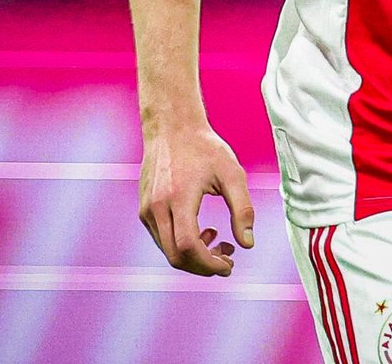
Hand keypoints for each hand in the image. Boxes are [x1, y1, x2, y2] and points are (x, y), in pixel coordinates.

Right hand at [139, 123, 254, 275]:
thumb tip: (248, 244)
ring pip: (167, 250)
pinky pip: (162, 239)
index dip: (209, 264)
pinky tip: (201, 230)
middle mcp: (157, 208)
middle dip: (203, 265)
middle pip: (176, 256)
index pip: (189, 246)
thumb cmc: (204, 147)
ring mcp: (146, 210)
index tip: (228, 265)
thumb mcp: (232, 173)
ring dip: (193, 255)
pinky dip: (181, 244)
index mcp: (179, 198)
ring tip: (218, 239)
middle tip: (227, 258)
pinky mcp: (144, 210)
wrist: (172, 127)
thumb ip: (242, 209)